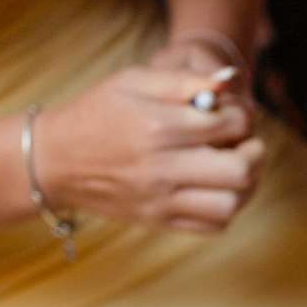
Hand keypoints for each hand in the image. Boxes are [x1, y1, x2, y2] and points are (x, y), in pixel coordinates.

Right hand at [32, 64, 267, 236]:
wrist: (52, 160)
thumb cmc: (96, 112)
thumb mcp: (132, 81)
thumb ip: (183, 80)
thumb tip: (228, 80)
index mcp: (157, 127)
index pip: (230, 125)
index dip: (243, 116)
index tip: (232, 114)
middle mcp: (161, 168)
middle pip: (240, 170)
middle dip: (254, 153)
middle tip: (245, 143)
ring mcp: (160, 200)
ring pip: (230, 205)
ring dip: (245, 186)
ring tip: (234, 167)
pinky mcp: (157, 221)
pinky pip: (212, 226)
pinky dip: (225, 208)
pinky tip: (216, 188)